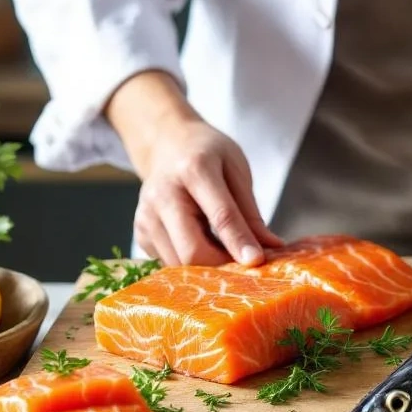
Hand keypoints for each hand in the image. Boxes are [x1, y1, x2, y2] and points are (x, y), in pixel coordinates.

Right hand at [106, 72, 282, 265]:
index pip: (221, 216)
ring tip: (222, 249)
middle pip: (191, 251)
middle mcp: (162, 195)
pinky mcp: (140, 233)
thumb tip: (271, 248)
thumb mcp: (237, 171)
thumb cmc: (208, 155)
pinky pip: (170, 262)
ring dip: (207, 267)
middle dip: (221, 266)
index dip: (240, 243)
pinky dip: (190, 263)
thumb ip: (251, 212)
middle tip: (242, 262)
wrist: (168, 144)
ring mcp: (146, 217)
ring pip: (179, 264)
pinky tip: (201, 243)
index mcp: (193, 170)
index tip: (257, 262)